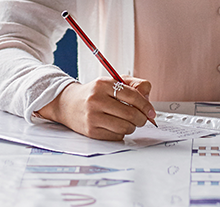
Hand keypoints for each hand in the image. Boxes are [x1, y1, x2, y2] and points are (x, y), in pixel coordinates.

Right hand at [36, 77, 154, 140]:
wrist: (67, 104)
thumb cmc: (94, 93)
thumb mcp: (112, 82)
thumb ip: (134, 85)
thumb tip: (148, 100)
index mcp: (103, 84)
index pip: (133, 96)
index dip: (146, 105)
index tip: (151, 112)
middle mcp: (96, 100)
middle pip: (131, 114)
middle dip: (142, 119)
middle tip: (142, 119)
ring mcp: (93, 117)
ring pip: (125, 128)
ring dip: (131, 127)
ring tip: (127, 122)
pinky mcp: (91, 131)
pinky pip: (116, 137)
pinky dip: (121, 133)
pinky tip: (115, 126)